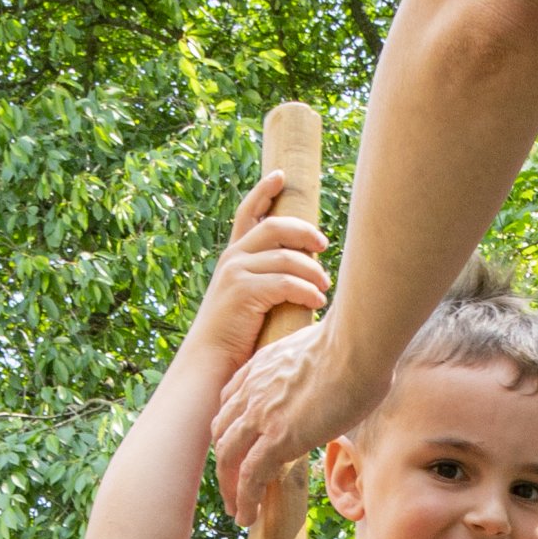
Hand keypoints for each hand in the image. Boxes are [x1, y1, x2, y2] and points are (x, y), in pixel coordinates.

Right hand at [187, 171, 329, 391]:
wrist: (211, 363)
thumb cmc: (237, 338)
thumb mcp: (252, 302)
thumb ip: (269, 282)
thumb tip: (307, 272)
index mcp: (234, 257)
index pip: (247, 212)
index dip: (264, 191)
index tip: (282, 175)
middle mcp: (233, 258)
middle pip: (275, 226)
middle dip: (305, 232)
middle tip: (324, 246)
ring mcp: (236, 272)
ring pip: (286, 256)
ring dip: (312, 270)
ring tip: (325, 288)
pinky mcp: (243, 291)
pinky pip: (285, 282)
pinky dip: (306, 291)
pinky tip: (318, 302)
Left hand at [213, 318, 382, 523]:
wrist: (356, 344)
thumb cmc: (357, 343)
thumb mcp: (323, 350)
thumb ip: (320, 365)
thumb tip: (348, 372)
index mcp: (261, 366)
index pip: (232, 402)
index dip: (233, 428)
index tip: (241, 447)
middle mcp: (252, 390)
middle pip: (222, 433)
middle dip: (224, 463)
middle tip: (231, 486)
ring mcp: (261, 414)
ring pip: (228, 458)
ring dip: (229, 488)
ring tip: (237, 511)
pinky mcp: (277, 438)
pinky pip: (250, 476)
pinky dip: (244, 500)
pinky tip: (248, 517)